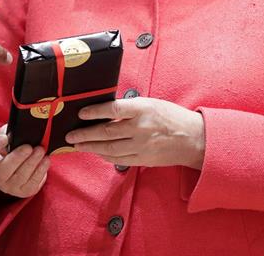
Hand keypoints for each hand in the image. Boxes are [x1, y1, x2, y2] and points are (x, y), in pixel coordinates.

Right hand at [0, 125, 49, 197]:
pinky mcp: (24, 191)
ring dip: (32, 163)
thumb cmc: (9, 148)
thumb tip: (19, 132)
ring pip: (20, 177)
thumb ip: (8, 133)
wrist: (17, 165)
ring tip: (40, 150)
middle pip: (2, 171)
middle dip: (17, 158)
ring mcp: (9, 187)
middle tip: (28, 147)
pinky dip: (40, 171)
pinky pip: (32, 183)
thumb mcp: (5, 138)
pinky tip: (45, 160)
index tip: (5, 137)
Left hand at [64, 97, 204, 168]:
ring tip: (77, 145)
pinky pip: (119, 159)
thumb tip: (104, 111)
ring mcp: (142, 146)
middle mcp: (141, 128)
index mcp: (143, 109)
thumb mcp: (151, 104)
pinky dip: (105, 156)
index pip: (113, 109)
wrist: (194, 139)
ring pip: (110, 148)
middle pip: (107, 132)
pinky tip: (96, 153)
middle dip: (85, 134)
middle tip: (70, 135)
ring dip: (91, 147)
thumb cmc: (171, 117)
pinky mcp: (143, 159)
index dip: (94, 111)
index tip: (81, 113)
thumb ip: (129, 108)